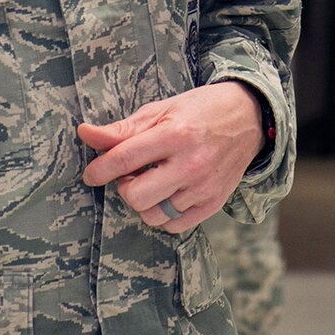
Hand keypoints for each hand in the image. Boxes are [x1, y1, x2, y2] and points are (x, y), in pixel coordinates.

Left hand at [78, 81, 263, 233]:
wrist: (250, 118)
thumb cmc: (200, 110)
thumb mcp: (162, 110)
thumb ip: (123, 129)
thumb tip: (84, 133)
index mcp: (175, 134)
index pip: (123, 160)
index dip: (99, 170)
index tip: (92, 174)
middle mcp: (191, 163)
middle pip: (136, 196)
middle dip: (125, 187)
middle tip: (133, 174)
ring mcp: (204, 186)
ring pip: (153, 215)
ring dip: (145, 202)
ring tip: (154, 182)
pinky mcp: (214, 202)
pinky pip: (174, 224)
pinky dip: (164, 213)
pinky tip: (169, 193)